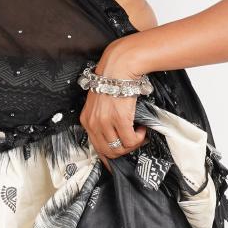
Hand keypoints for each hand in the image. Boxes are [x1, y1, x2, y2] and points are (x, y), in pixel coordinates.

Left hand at [80, 37, 151, 174]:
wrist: (120, 67)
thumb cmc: (113, 82)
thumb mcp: (99, 103)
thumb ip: (102, 119)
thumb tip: (114, 135)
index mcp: (86, 120)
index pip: (95, 148)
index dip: (109, 157)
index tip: (117, 160)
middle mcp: (93, 123)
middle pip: (107, 152)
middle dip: (123, 150)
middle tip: (133, 141)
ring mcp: (105, 122)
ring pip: (120, 148)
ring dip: (133, 144)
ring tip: (138, 133)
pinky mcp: (119, 119)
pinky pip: (131, 140)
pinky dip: (139, 137)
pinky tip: (142, 128)